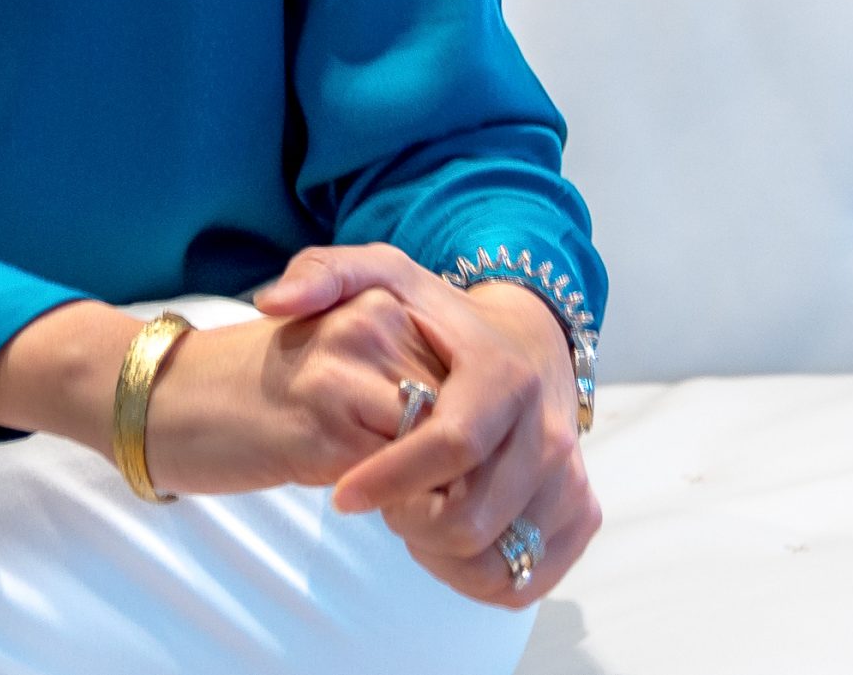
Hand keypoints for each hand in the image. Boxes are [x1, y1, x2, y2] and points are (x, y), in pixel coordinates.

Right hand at [0, 287, 447, 498]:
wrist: (166, 396)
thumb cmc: (258, 389)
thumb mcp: (342, 359)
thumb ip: (408, 378)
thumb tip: (478, 446)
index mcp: (384, 299)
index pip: (473, 380)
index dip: (476, 439)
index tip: (454, 472)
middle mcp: (374, 322)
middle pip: (466, 413)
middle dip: (463, 470)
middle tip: (437, 500)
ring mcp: (349, 367)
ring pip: (441, 448)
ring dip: (436, 492)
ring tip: (406, 508)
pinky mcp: (324, 418)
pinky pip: (399, 479)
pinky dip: (400, 507)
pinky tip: (367, 506)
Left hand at [254, 244, 601, 607]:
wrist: (528, 338)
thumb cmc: (443, 316)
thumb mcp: (383, 275)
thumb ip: (322, 276)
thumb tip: (272, 302)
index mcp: (502, 374)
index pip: (451, 444)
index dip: (391, 479)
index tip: (341, 496)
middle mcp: (547, 430)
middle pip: (473, 516)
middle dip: (409, 521)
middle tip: (374, 501)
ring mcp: (569, 475)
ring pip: (499, 556)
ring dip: (438, 553)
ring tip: (404, 516)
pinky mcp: (580, 511)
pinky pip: (528, 577)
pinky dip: (476, 576)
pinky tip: (439, 542)